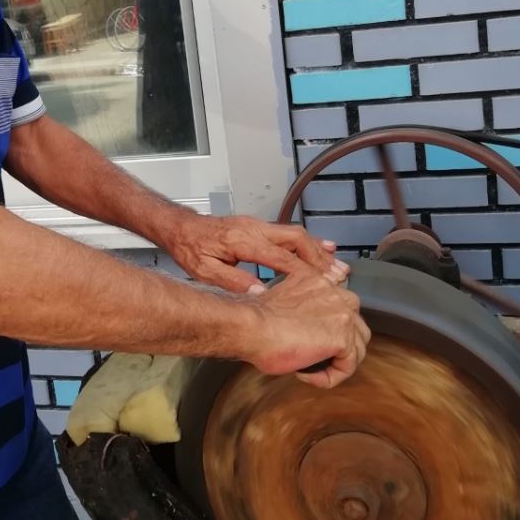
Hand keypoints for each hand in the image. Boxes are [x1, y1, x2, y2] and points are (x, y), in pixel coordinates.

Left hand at [167, 212, 348, 294]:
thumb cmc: (190, 249)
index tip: (321, 285)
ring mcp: (257, 225)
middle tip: (338, 275)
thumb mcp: (204, 271)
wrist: (181, 228)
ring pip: (295, 233)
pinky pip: (288, 232)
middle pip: (296, 239)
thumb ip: (233, 281)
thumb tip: (261, 294)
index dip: (304, 271)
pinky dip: (307, 242)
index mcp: (242, 241)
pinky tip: (321, 248)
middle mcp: (254, 229)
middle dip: (319, 258)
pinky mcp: (257, 226)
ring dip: (317, 249)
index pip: (280, 256)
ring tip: (338, 265)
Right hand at [243, 258, 367, 388]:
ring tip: (312, 369)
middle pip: (356, 324)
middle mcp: (335, 292)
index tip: (308, 341)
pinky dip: (329, 377)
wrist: (249, 326)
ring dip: (338, 362)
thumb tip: (301, 328)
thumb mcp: (282, 303)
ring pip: (357, 347)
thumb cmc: (254, 319)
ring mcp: (342, 314)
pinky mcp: (342, 337)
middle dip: (341, 344)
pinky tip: (305, 374)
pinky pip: (347, 366)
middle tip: (317, 358)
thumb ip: (301, 310)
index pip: (340, 306)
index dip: (327, 328)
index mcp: (319, 281)